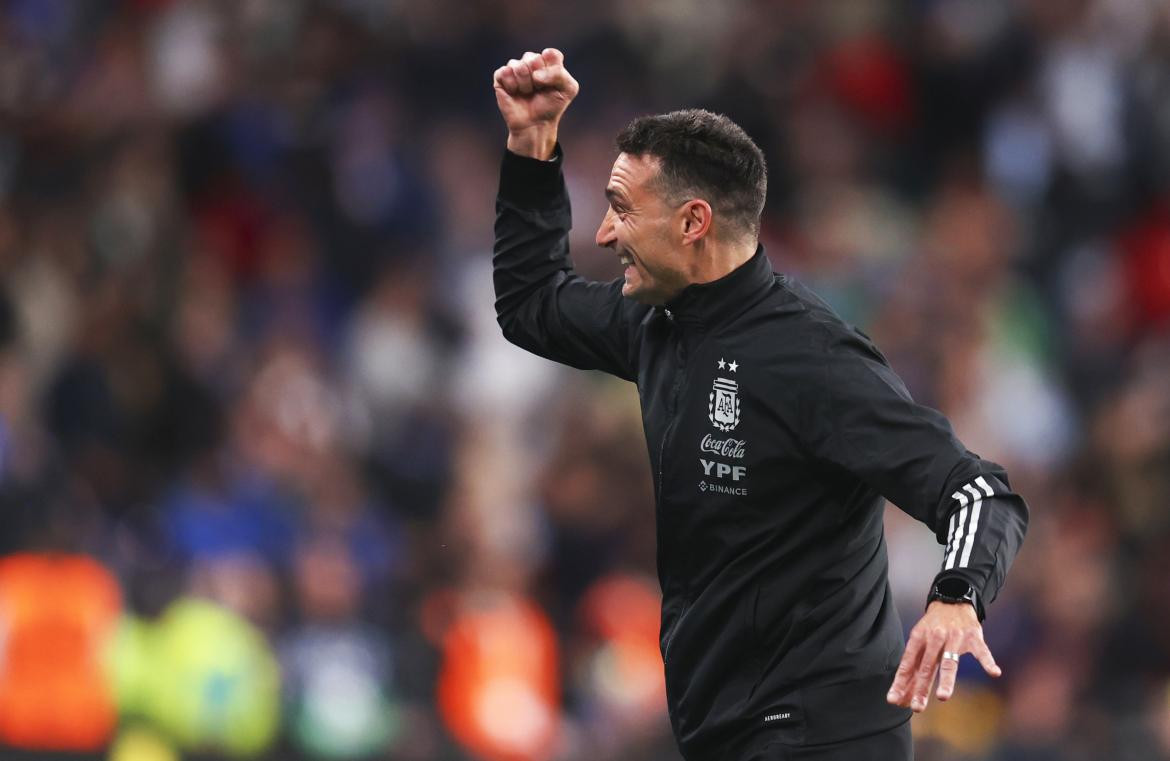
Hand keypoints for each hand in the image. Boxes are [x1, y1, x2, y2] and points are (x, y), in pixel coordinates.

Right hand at [493, 48, 578, 159]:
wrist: (535, 124)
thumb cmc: (551, 106)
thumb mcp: (568, 89)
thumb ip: (560, 74)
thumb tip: (535, 75)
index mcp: (548, 62)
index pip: (551, 54)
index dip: (551, 70)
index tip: (552, 85)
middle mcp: (532, 63)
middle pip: (533, 57)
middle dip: (538, 78)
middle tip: (538, 89)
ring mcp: (516, 69)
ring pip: (518, 66)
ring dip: (525, 84)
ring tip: (527, 93)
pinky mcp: (501, 77)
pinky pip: (505, 72)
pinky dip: (512, 85)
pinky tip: (515, 92)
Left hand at [886, 601, 1000, 711]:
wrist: (953, 600)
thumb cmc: (933, 626)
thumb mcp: (919, 640)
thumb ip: (914, 667)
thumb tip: (901, 694)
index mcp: (918, 639)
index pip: (908, 664)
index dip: (901, 683)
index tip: (894, 700)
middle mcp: (935, 638)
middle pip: (927, 667)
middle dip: (921, 688)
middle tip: (916, 707)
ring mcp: (955, 638)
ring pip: (950, 662)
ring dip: (946, 680)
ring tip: (942, 697)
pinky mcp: (973, 637)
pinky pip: (982, 652)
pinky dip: (988, 662)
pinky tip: (994, 673)